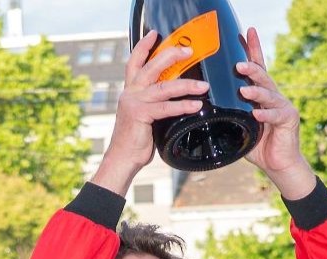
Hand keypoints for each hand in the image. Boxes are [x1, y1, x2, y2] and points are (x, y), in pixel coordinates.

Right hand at [92, 32, 208, 194]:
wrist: (122, 158)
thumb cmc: (136, 138)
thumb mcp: (144, 115)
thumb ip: (154, 102)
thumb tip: (175, 95)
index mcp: (130, 90)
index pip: (135, 62)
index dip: (144, 46)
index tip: (154, 34)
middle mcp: (130, 92)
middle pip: (152, 66)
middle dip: (171, 56)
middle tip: (189, 51)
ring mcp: (134, 102)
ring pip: (163, 87)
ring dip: (186, 85)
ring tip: (203, 86)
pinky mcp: (140, 115)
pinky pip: (166, 107)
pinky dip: (182, 105)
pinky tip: (196, 105)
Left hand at [235, 28, 315, 199]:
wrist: (278, 164)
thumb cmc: (257, 145)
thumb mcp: (238, 126)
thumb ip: (227, 114)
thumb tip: (202, 107)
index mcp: (261, 94)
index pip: (256, 68)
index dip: (252, 50)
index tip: (247, 32)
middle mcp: (273, 96)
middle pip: (262, 76)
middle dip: (251, 68)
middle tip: (238, 64)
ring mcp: (283, 106)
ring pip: (269, 93)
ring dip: (256, 90)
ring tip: (244, 90)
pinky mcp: (289, 119)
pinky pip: (276, 115)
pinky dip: (266, 115)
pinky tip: (257, 114)